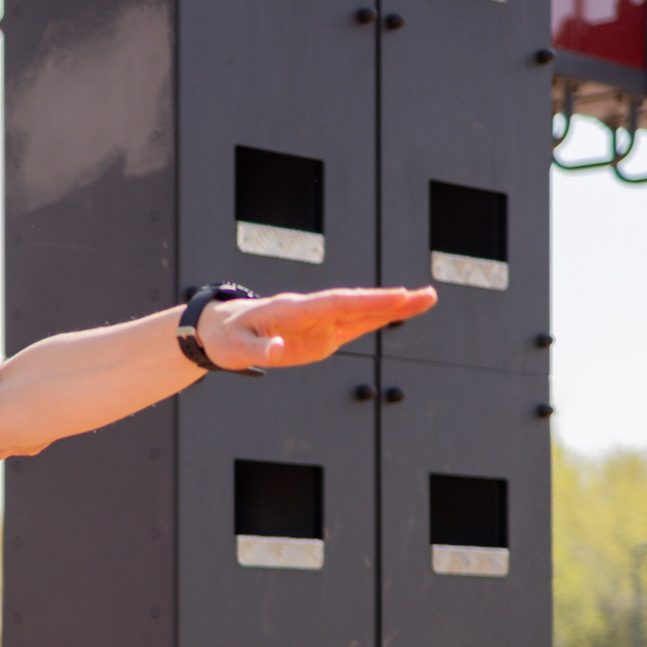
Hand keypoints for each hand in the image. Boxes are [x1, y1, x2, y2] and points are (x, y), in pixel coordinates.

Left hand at [201, 286, 436, 371]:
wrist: (220, 329)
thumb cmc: (227, 337)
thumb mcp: (236, 348)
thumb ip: (260, 351)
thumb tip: (279, 351)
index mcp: (293, 310)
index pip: (336, 304)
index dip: (366, 301)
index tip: (395, 297)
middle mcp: (312, 311)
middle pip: (356, 304)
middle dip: (391, 300)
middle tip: (427, 295)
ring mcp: (319, 322)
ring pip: (360, 312)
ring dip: (392, 307)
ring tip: (426, 299)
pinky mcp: (321, 334)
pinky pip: (353, 325)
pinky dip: (377, 319)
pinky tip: (400, 313)